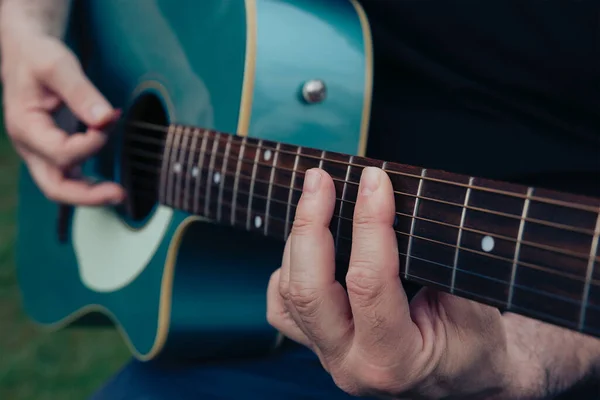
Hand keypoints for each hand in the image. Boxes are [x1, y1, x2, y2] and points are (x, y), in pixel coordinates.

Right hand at [1, 29, 124, 205]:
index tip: (110, 121)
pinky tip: (110, 184)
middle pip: (54, 187)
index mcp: (25, 126)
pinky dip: (90, 184)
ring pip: (62, 188)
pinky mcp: (54, 152)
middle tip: (119, 193)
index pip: (60, 152)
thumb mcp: (58, 65)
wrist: (26, 53)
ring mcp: (41, 153)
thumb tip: (106, 119)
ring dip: (91, 195)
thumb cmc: (37, 57)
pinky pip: (70, 178)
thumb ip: (82, 93)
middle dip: (87, 196)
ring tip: (120, 194)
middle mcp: (30, 146)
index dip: (91, 144)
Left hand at [267, 167, 537, 398]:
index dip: (370, 225)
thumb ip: (438, 266)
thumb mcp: (475, 309)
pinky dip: (288, 269)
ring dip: (299, 238)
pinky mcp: (316, 346)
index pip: (369, 283)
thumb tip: (400, 206)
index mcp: (394, 360)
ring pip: (291, 292)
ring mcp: (327, 357)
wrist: (464, 377)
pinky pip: (282, 307)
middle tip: (320, 179)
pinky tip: (306, 246)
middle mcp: (350, 364)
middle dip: (311, 225)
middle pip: (309, 289)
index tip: (375, 181)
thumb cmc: (474, 345)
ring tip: (316, 195)